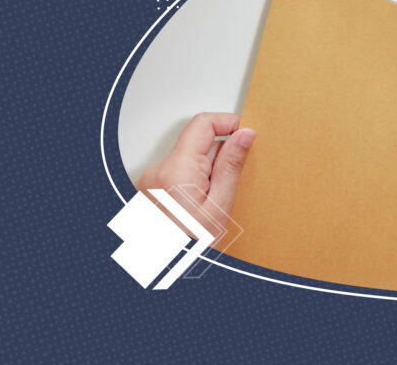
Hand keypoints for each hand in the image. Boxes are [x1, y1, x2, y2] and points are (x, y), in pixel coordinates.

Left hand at [135, 113, 255, 243]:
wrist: (161, 274)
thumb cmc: (187, 249)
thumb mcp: (220, 208)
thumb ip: (232, 166)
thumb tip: (245, 135)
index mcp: (177, 169)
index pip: (204, 123)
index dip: (229, 122)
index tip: (247, 134)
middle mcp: (158, 171)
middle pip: (198, 144)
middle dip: (220, 157)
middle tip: (230, 185)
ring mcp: (150, 182)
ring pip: (188, 162)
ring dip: (207, 175)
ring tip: (212, 206)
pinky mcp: (149, 193)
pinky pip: (177, 176)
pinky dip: (194, 186)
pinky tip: (199, 211)